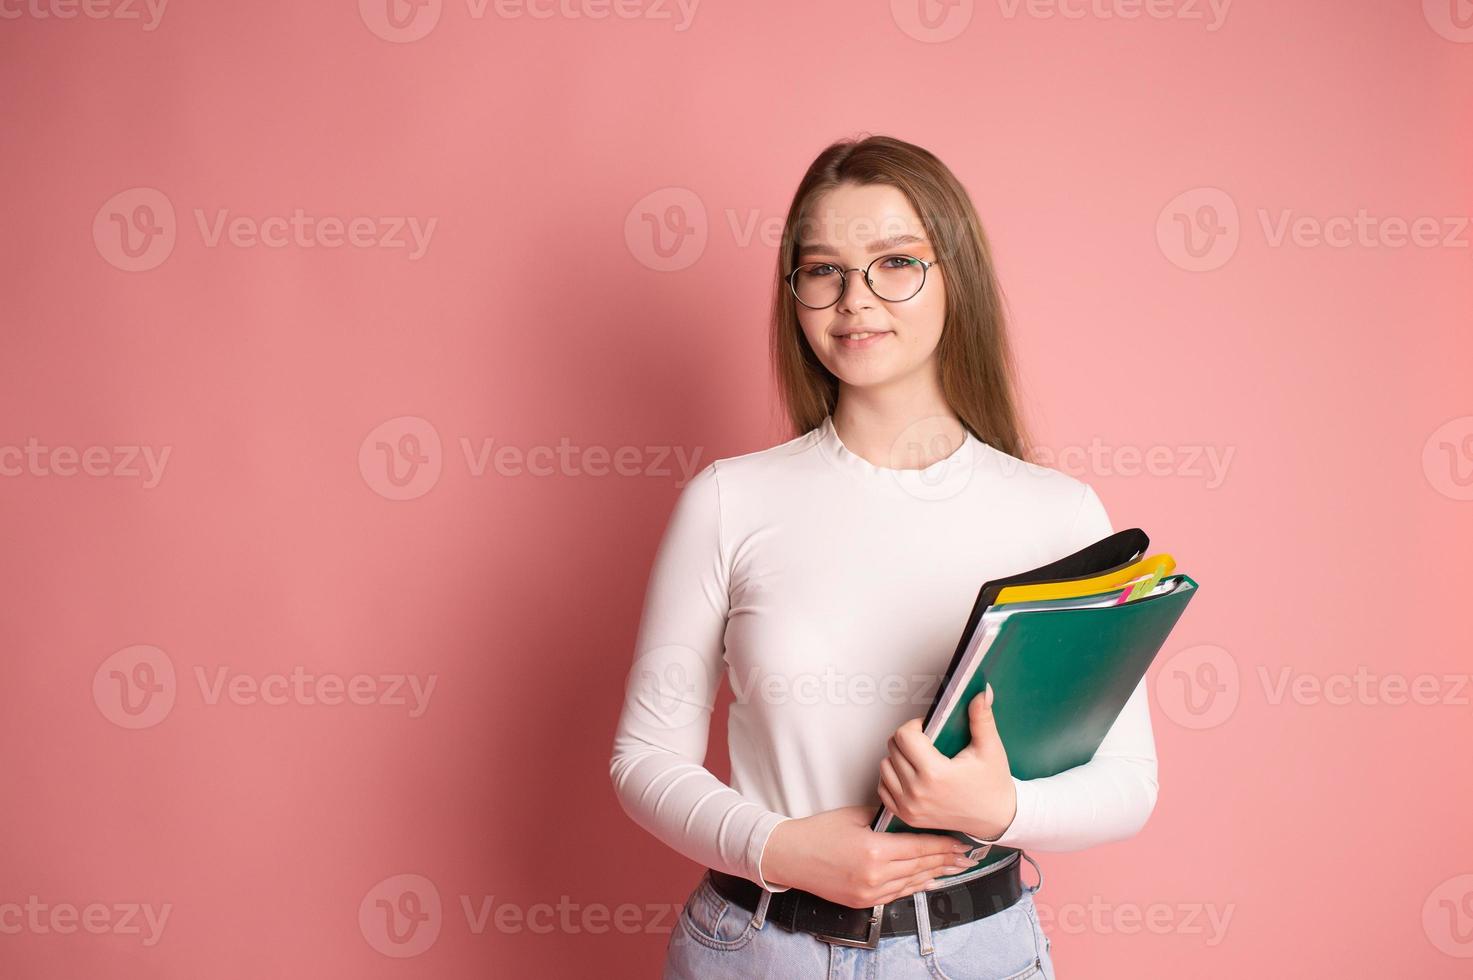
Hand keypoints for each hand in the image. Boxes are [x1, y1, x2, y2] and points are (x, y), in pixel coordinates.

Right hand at [758, 805, 983, 907]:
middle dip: (947, 861)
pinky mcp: (863, 901)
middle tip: (968, 856)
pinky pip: (897, 894)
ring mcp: (870, 892)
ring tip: (955, 869)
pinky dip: (915, 886)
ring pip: (912, 882)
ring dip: (936, 875)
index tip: (962, 842)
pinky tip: (928, 881)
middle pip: (921, 867)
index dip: (945, 846)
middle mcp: (875, 875)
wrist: (789, 856)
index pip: (920, 848)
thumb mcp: (854, 815)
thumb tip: (907, 813)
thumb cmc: (817, 832)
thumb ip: (884, 816)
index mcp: (875, 850)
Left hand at [877, 682, 1017, 840]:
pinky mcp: (907, 816)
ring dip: (898, 757)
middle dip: (907, 738)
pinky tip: (910, 774)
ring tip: (919, 758)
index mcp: (935, 774)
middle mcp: (918, 792)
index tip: (928, 729)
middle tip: (927, 742)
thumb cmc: (993, 784)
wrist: (996, 819)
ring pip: (885, 766)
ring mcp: (910, 807)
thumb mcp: (990, 748)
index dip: (915, 725)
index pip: (904, 735)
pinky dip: (892, 777)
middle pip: (892, 748)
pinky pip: (883, 788)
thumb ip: (982, 718)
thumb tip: (982, 692)